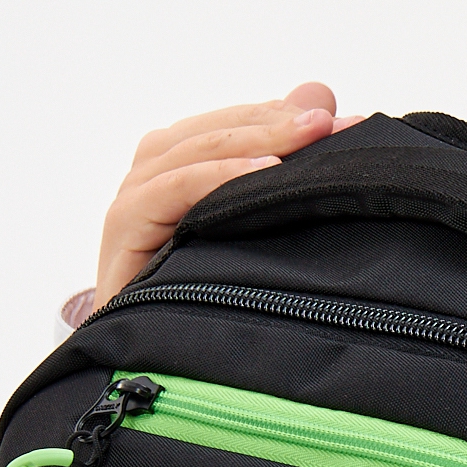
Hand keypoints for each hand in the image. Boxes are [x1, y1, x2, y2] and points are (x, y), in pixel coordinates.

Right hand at [92, 83, 355, 307]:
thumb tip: (320, 97)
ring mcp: (133, 203)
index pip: (232, 125)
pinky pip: (169, 190)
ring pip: (191, 151)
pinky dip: (216, 177)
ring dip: (253, 140)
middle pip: (213, 131)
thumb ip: (280, 161)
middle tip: (332, 123)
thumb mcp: (252, 230)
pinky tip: (262, 172)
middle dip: (277, 123)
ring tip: (308, 137)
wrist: (148, 370)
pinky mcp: (122, 232)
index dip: (284, 116)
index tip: (345, 121)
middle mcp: (151, 180)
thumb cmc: (200, 310)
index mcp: (180, 172)